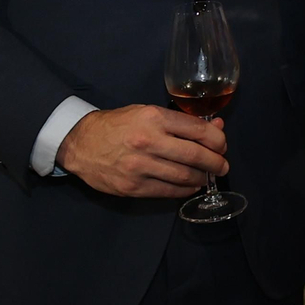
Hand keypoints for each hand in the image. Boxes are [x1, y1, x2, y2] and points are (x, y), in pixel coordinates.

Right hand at [56, 105, 226, 197]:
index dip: (217, 139)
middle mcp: (149, 141)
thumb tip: (215, 129)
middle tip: (223, 166)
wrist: (81, 143)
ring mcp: (140, 166)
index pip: (198, 130)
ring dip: (202, 178)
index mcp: (154, 118)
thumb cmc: (118, 124)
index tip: (222, 145)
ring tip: (207, 176)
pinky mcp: (132, 187)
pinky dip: (184, 190)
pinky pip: (167, 191)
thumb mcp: (148, 113)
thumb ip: (180, 122)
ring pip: (184, 176)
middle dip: (216, 162)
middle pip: (195, 155)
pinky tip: (190, 186)